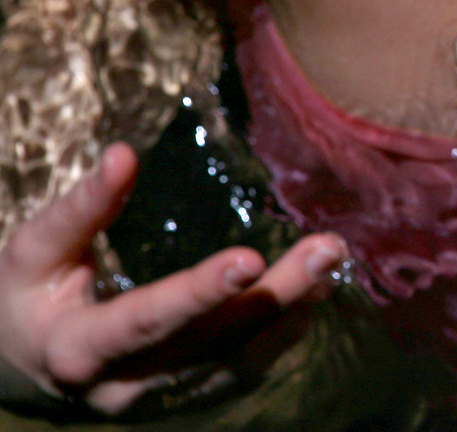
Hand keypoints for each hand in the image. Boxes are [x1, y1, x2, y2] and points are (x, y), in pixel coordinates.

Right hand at [0, 142, 345, 416]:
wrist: (25, 361)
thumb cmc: (29, 294)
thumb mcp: (32, 253)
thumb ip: (79, 210)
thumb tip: (122, 155)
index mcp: (77, 349)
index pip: (142, 322)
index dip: (195, 294)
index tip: (250, 259)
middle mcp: (125, 385)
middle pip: (210, 342)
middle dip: (272, 296)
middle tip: (325, 248)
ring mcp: (163, 396)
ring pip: (239, 359)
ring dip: (293, 308)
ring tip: (332, 258)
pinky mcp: (192, 394)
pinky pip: (247, 366)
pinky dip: (287, 328)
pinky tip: (319, 287)